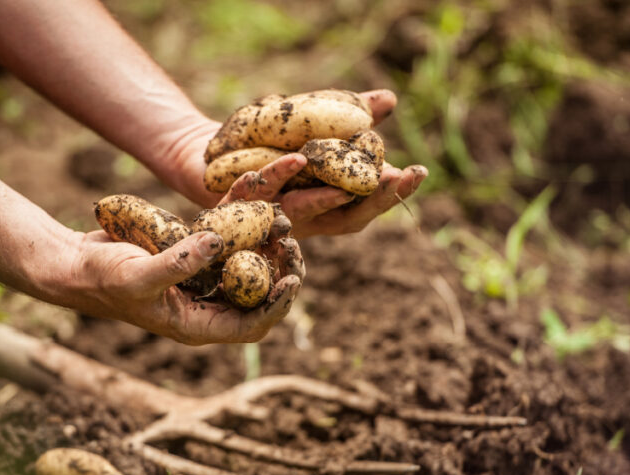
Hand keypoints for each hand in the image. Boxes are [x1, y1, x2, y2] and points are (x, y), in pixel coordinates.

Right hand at [69, 224, 302, 345]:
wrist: (75, 262)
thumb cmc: (102, 279)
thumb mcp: (137, 275)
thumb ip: (178, 264)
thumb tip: (218, 243)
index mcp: (197, 324)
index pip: (250, 325)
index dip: (276, 307)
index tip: (292, 280)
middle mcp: (205, 304)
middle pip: (256, 294)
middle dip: (279, 270)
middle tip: (293, 243)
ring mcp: (201, 277)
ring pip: (246, 261)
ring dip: (266, 242)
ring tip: (283, 218)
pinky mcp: (193, 250)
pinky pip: (225, 234)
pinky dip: (240, 215)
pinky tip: (257, 190)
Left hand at [174, 89, 427, 237]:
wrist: (210, 157)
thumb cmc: (267, 148)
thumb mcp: (312, 126)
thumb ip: (350, 117)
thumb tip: (389, 99)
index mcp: (329, 204)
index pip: (370, 202)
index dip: (395, 191)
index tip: (419, 172)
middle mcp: (307, 220)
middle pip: (347, 219)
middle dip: (374, 200)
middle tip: (396, 179)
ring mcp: (274, 218)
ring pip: (304, 214)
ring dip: (327, 197)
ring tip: (348, 181)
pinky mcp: (240, 209)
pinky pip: (260, 196)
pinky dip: (278, 176)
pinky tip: (295, 159)